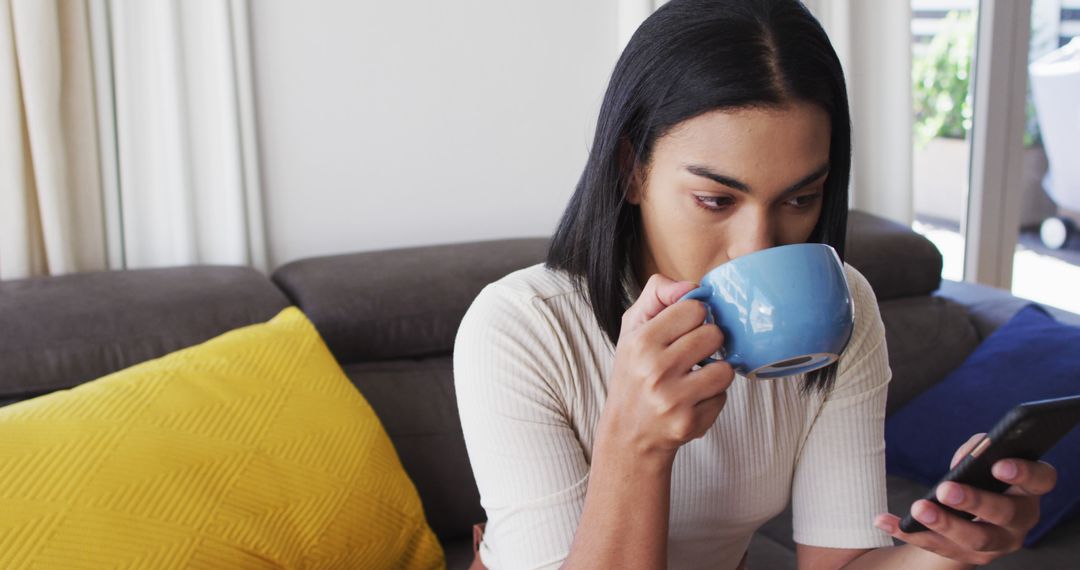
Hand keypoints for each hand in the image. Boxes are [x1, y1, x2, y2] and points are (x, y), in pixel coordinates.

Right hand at [598, 274, 734, 459]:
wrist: (628, 433)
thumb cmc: (633, 373)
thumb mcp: (632, 329)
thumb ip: (657, 295)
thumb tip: (692, 286)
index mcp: (641, 342)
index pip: (694, 308)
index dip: (694, 317)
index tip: (683, 329)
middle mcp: (655, 370)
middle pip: (714, 335)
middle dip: (707, 343)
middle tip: (690, 354)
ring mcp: (673, 399)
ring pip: (725, 368)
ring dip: (714, 372)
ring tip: (695, 377)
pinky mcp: (689, 423)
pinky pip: (723, 397)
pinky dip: (712, 397)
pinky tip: (692, 400)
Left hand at [874, 433, 1058, 565]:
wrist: (973, 512)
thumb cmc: (982, 473)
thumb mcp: (983, 457)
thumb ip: (977, 450)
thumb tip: (964, 459)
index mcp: (1028, 488)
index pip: (1040, 480)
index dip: (1023, 473)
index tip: (997, 465)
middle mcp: (1020, 519)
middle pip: (1003, 514)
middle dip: (974, 501)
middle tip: (945, 490)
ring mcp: (997, 542)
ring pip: (975, 540)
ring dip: (943, 524)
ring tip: (918, 509)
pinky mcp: (968, 555)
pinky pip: (937, 546)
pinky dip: (908, 532)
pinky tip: (883, 520)